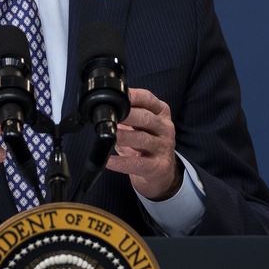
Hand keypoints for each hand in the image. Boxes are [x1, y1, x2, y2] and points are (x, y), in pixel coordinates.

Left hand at [108, 86, 181, 200]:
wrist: (161, 172)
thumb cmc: (146, 144)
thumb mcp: (141, 125)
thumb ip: (127, 113)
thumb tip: (104, 106)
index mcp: (161, 113)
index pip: (148, 99)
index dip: (132, 96)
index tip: (116, 95)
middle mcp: (165, 128)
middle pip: (146, 118)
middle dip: (126, 115)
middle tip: (109, 115)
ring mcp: (164, 147)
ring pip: (143, 139)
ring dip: (124, 137)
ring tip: (109, 135)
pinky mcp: (159, 167)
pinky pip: (138, 164)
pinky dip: (122, 163)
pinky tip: (108, 161)